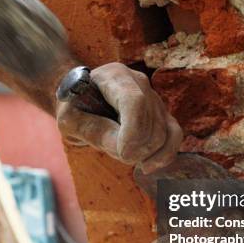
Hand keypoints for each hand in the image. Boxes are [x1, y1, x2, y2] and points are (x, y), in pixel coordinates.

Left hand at [56, 63, 182, 172]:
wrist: (82, 101)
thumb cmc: (73, 108)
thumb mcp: (69, 120)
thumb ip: (91, 130)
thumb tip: (126, 149)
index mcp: (114, 76)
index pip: (134, 101)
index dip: (133, 131)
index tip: (123, 154)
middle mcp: (139, 82)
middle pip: (150, 122)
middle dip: (134, 148)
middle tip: (113, 153)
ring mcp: (154, 98)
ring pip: (163, 133)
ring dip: (143, 154)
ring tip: (123, 154)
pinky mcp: (162, 114)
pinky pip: (174, 136)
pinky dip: (164, 155)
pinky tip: (147, 166)